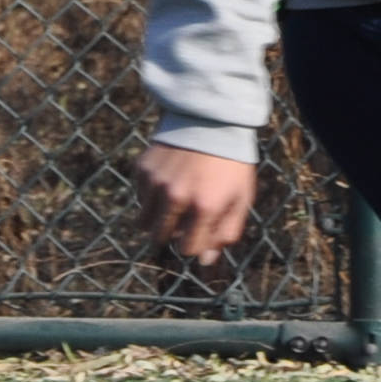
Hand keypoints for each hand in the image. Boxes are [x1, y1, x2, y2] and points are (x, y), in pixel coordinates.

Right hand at [139, 143, 257, 267]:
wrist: (212, 120)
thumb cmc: (231, 164)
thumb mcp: (240, 198)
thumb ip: (226, 233)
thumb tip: (205, 261)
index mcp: (204, 208)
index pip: (188, 250)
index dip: (195, 245)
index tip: (199, 233)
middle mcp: (176, 197)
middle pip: (159, 238)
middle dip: (171, 235)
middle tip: (181, 221)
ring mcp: (156, 182)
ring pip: (143, 222)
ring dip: (156, 218)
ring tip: (172, 202)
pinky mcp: (142, 169)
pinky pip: (139, 197)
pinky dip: (150, 195)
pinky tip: (167, 180)